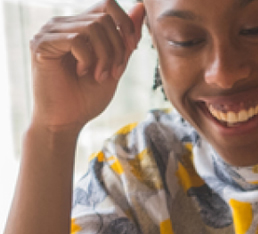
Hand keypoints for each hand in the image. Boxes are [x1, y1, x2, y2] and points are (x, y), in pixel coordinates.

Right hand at [29, 0, 145, 132]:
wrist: (66, 120)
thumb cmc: (87, 96)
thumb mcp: (116, 64)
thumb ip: (125, 38)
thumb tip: (140, 7)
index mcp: (79, 26)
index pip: (107, 5)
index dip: (126, 24)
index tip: (133, 49)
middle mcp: (62, 24)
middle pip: (104, 17)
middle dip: (118, 47)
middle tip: (114, 72)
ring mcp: (49, 32)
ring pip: (92, 27)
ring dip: (105, 56)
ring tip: (99, 76)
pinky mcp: (41, 44)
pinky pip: (76, 39)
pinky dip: (88, 59)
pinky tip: (82, 73)